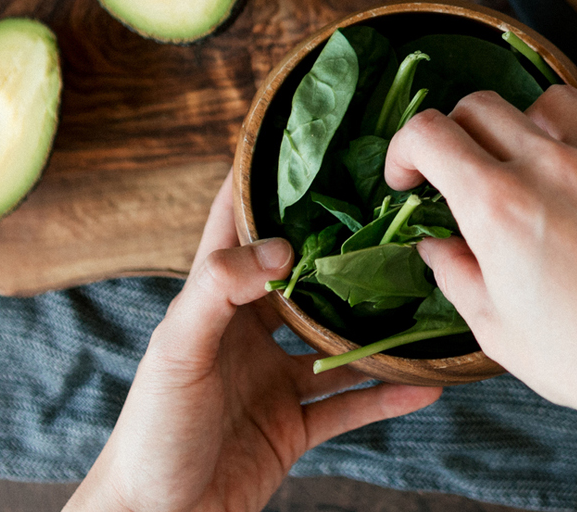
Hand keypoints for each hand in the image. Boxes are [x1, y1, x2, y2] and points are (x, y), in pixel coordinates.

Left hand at [66, 171, 440, 511]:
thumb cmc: (149, 432)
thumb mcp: (177, 350)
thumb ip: (219, 291)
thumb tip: (280, 247)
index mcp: (211, 301)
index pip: (237, 226)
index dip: (267, 184)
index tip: (311, 144)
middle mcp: (247, 334)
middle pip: (304, 279)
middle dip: (344, 251)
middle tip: (395, 215)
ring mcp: (273, 381)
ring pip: (336, 343)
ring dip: (376, 326)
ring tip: (425, 296)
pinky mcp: (292, 428)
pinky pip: (348, 406)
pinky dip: (387, 396)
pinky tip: (426, 383)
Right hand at [388, 87, 576, 511]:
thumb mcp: (497, 329)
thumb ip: (456, 273)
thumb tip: (437, 245)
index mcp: (500, 204)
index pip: (430, 131)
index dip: (404, 149)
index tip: (407, 178)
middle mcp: (552, 167)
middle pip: (480, 105)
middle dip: (452, 134)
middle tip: (454, 175)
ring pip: (546, 102)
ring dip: (519, 124)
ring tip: (521, 169)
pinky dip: (576, 155)